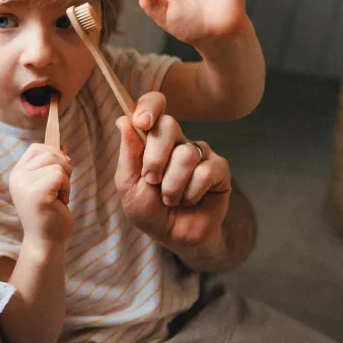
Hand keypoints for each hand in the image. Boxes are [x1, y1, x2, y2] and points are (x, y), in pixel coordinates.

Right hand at [9, 144, 72, 246]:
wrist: (45, 240)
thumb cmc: (49, 213)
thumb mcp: (46, 183)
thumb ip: (49, 165)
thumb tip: (62, 146)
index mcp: (17, 173)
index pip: (37, 147)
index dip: (54, 154)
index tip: (59, 174)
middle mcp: (17, 176)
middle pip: (49, 153)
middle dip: (63, 168)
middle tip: (59, 189)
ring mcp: (25, 184)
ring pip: (56, 164)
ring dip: (65, 180)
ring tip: (58, 196)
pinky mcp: (36, 193)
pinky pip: (60, 175)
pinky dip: (66, 188)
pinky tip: (60, 201)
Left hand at [115, 92, 231, 251]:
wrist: (174, 237)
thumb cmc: (150, 212)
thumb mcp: (129, 187)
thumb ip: (127, 155)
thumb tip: (123, 120)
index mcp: (153, 138)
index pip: (154, 104)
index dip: (149, 106)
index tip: (141, 122)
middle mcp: (177, 140)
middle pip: (169, 125)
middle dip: (154, 157)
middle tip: (151, 180)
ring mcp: (200, 153)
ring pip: (186, 153)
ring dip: (172, 185)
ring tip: (170, 199)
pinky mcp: (219, 169)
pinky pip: (205, 171)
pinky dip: (191, 193)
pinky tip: (190, 201)